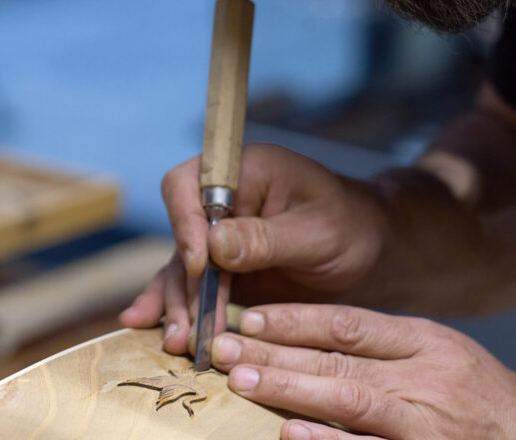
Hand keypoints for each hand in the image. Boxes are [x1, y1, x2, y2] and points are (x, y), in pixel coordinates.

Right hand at [120, 144, 388, 350]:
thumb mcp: (317, 232)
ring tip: (176, 343)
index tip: (200, 266)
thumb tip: (214, 246)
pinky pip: (189, 286)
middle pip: (179, 235)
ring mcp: (214, 236)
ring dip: (177, 304)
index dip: (186, 224)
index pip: (188, 186)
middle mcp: (217, 201)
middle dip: (182, 284)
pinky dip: (175, 308)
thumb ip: (267, 239)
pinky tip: (150, 327)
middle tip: (188, 328)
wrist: (366, 249)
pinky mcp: (217, 268)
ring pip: (179, 267)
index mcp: (240, 171)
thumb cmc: (348, 226)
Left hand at [212, 303, 515, 439]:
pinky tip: (290, 433)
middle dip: (275, 354)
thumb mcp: (438, 351)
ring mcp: (425, 423)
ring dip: (290, 390)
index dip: (295, 320)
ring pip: (349, 400)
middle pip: (338, 360)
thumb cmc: (477, 395)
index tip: (249, 318)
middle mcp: (425, 377)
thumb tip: (304, 334)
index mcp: (425, 341)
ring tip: (242, 381)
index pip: (349, 324)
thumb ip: (381, 342)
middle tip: (223, 349)